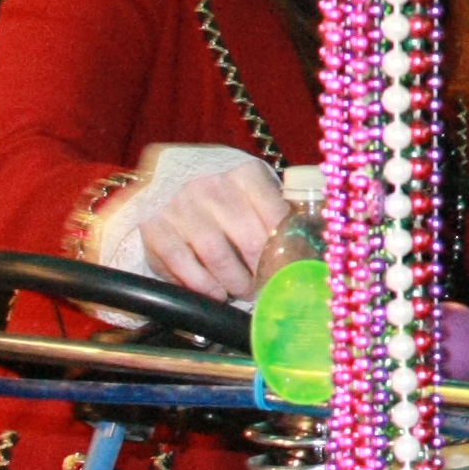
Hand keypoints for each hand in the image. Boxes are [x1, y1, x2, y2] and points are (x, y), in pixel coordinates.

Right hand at [93, 145, 285, 305]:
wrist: (168, 192)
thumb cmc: (227, 205)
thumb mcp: (256, 200)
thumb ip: (281, 216)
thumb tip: (313, 249)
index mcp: (246, 174)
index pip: (276, 215)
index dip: (286, 249)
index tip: (290, 271)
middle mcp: (212, 185)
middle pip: (249, 239)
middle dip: (262, 272)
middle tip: (267, 289)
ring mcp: (181, 205)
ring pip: (216, 255)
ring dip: (235, 282)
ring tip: (243, 292)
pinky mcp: (155, 227)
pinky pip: (182, 264)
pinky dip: (203, 286)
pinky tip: (216, 294)